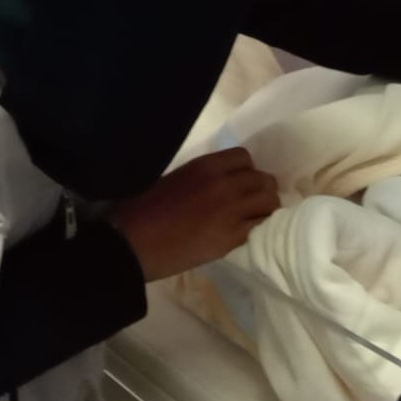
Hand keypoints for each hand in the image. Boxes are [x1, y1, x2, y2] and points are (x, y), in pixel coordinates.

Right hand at [108, 148, 279, 281]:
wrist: (131, 242)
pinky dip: (258, 230)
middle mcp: (224, 183)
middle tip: (251, 205)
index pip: (245, 158)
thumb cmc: (141, 209)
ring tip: (253, 221)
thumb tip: (219, 184)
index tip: (241, 183)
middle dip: (260, 191)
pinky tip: (248, 236)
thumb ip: (201, 178)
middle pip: (262, 180)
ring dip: (264, 211)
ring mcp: (231, 210)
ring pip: (269, 203)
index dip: (245, 171)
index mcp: (205, 165)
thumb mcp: (173, 179)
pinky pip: (260, 227)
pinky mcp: (231, 238)